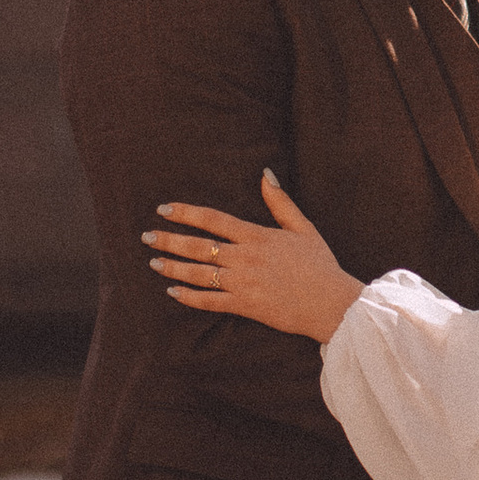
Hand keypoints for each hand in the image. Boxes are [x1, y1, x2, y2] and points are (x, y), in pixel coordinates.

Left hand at [146, 171, 365, 345]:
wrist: (331, 303)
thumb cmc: (320, 265)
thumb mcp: (303, 228)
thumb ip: (280, 202)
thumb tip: (265, 174)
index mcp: (257, 236)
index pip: (213, 220)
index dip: (186, 213)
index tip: (164, 210)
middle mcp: (245, 258)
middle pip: (198, 246)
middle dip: (169, 240)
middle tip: (147, 237)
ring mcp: (243, 283)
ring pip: (199, 274)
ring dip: (173, 267)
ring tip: (153, 262)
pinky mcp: (245, 306)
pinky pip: (209, 301)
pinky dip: (189, 296)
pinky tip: (173, 291)